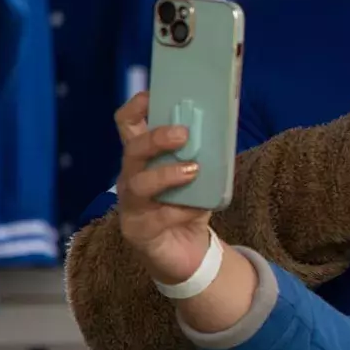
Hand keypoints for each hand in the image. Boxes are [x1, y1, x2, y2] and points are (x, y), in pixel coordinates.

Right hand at [112, 92, 213, 284]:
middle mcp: (130, 177)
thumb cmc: (189, 207)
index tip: (151, 96)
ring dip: (166, 174)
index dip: (135, 108)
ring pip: (138, 183)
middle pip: (132, 150)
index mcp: (143, 159)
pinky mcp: (137, 231)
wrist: (188, 253)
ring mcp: (130, 205)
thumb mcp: (199, 178)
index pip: (127, 125)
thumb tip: (222, 128)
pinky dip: (180, 211)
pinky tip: (196, 210)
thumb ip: (203, 155)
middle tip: (183, 134)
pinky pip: (157, 217)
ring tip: (193, 170)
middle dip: (157, 138)